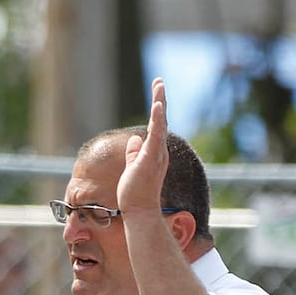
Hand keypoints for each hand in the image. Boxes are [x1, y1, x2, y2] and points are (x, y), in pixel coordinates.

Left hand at [118, 78, 170, 215]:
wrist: (140, 211)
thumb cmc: (135, 194)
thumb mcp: (133, 169)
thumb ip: (134, 154)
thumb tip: (134, 140)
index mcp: (155, 154)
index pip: (157, 128)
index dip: (157, 111)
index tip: (156, 95)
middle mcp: (159, 152)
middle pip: (161, 121)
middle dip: (160, 99)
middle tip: (159, 81)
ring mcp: (156, 154)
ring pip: (160, 124)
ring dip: (160, 103)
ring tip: (159, 85)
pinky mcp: (150, 158)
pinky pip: (156, 135)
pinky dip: (158, 119)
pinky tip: (158, 105)